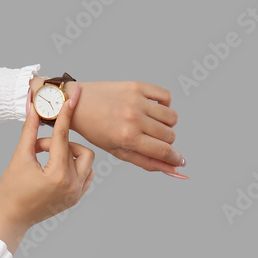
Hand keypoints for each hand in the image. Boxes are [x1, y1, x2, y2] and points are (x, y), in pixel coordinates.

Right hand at [0, 84, 94, 246]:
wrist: (11, 218)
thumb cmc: (11, 190)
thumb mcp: (19, 158)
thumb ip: (29, 132)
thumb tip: (34, 108)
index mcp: (58, 176)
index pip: (63, 137)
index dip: (66, 114)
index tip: (73, 95)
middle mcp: (72, 185)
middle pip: (76, 148)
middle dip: (57, 143)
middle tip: (38, 149)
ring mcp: (77, 193)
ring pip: (85, 159)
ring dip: (68, 153)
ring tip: (48, 159)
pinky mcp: (77, 197)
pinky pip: (86, 173)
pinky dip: (74, 164)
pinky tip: (57, 167)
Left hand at [66, 80, 185, 176]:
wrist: (77, 104)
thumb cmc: (96, 131)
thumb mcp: (118, 151)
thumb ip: (147, 161)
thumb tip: (174, 171)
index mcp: (127, 137)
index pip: (164, 151)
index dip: (175, 158)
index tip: (180, 161)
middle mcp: (133, 118)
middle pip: (170, 135)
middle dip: (166, 141)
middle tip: (152, 139)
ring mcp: (136, 101)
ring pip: (172, 117)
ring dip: (167, 124)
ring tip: (152, 125)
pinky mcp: (137, 86)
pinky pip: (167, 97)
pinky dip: (164, 104)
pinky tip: (152, 109)